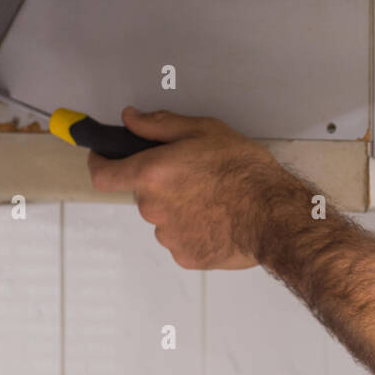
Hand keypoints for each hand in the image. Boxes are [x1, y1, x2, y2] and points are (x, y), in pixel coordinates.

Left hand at [87, 108, 285, 269]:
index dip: (100, 163)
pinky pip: (182, 239)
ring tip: (215, 200)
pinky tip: (220, 220)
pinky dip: (195, 230)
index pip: (103, 174)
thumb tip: (131, 119)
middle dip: (163, 184)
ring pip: (164, 218)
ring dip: (180, 208)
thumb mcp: (205, 131)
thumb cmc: (244, 171)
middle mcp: (152, 207)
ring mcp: (168, 236)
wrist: (274, 215)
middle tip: (196, 176)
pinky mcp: (186, 256)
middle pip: (143, 194)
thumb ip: (160, 125)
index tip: (106, 158)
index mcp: (152, 174)